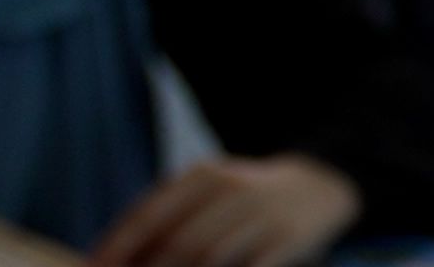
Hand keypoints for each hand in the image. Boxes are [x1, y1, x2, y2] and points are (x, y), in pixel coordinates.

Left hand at [90, 154, 362, 266]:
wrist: (320, 184)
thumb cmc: (246, 198)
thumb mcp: (208, 192)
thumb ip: (168, 217)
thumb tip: (113, 255)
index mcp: (203, 176)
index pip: (149, 213)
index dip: (118, 246)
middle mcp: (232, 190)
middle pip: (178, 242)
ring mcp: (263, 214)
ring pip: (209, 258)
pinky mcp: (288, 238)